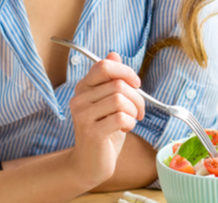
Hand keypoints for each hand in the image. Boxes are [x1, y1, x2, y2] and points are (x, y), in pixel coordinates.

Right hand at [68, 52, 145, 186]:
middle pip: (117, 84)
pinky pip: (121, 118)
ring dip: (134, 111)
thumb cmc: (103, 131)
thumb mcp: (108, 102)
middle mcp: (79, 99)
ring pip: (120, 99)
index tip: (136, 84)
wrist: (90, 164)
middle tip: (139, 111)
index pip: (104, 66)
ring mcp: (83, 116)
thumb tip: (114, 54)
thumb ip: (110, 80)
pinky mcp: (91, 132)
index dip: (125, 71)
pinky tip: (125, 129)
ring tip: (131, 120)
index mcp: (84, 88)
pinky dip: (130, 123)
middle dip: (137, 97)